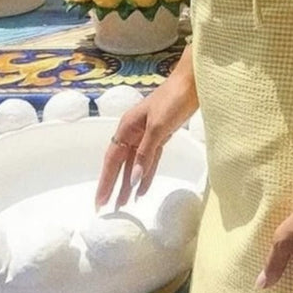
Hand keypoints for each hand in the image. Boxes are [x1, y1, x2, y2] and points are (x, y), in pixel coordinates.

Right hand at [95, 78, 197, 210]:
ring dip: (131, 183)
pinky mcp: (161, 135)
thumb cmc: (173, 100)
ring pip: (136, 163)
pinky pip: (151, 159)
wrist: (192, 84)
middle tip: (109, 208)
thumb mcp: (158, 127)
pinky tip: (143, 188)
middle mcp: (134, 132)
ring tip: (125, 204)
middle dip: (115, 185)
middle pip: (122, 164)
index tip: (100, 201)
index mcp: (127, 127)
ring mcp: (147, 134)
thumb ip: (146, 153)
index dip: (106, 181)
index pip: (112, 160)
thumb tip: (134, 179)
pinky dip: (147, 173)